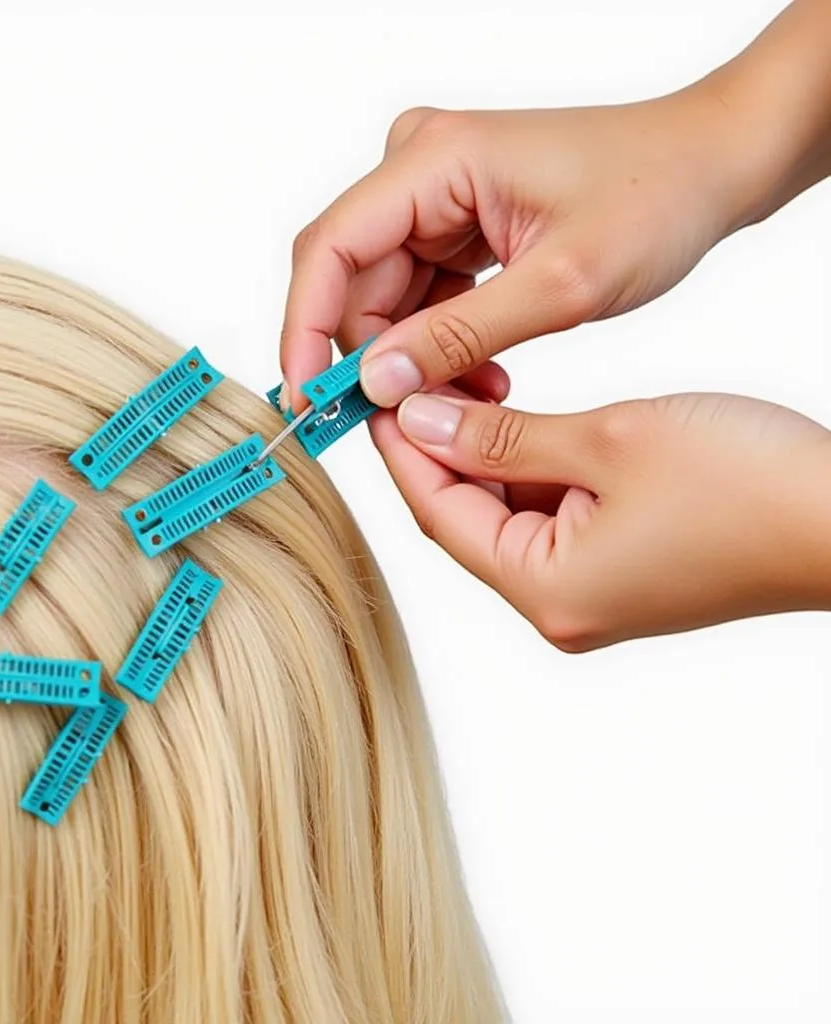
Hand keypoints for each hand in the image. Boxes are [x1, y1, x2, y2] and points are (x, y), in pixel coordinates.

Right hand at [280, 84, 753, 410]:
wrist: (711, 164)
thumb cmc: (656, 198)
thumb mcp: (561, 285)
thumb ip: (459, 337)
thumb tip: (376, 384)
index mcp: (436, 160)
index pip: (329, 249)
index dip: (306, 330)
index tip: (310, 400)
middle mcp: (422, 169)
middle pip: (353, 280)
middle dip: (373, 358)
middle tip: (408, 423)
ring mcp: (436, 196)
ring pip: (385, 296)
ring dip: (416, 359)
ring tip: (477, 399)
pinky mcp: (454, 224)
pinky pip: (420, 295)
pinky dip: (441, 344)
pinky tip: (484, 375)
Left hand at [372, 391, 830, 649]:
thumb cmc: (745, 481)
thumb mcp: (608, 441)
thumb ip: (504, 437)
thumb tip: (421, 421)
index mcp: (546, 589)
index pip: (438, 513)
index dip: (402, 450)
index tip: (378, 394)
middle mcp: (558, 607)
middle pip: (466, 520)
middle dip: (438, 450)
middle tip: (413, 382)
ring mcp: (589, 596)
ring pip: (505, 517)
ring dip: (483, 456)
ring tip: (459, 389)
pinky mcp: (618, 575)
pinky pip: (548, 522)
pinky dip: (527, 473)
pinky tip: (516, 424)